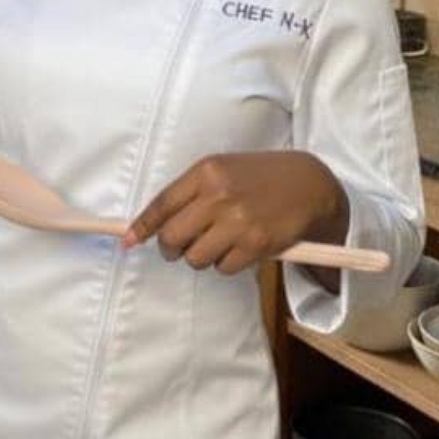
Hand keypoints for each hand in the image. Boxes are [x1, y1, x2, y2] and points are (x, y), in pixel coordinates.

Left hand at [124, 152, 348, 274]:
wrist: (310, 183)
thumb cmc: (260, 176)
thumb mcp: (224, 170)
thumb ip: (191, 193)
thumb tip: (154, 225)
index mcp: (207, 171)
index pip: (162, 204)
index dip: (142, 227)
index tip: (129, 241)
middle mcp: (219, 195)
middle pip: (172, 237)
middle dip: (172, 248)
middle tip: (181, 248)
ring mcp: (238, 221)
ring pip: (195, 258)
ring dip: (202, 257)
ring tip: (218, 244)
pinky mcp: (256, 244)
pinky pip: (223, 268)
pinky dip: (226, 264)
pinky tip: (240, 249)